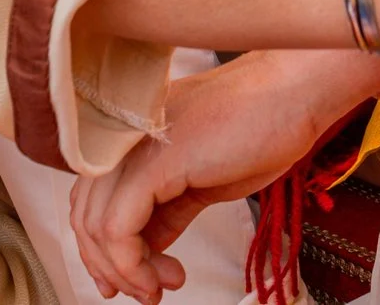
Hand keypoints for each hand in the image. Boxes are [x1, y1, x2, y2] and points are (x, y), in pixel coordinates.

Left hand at [71, 50, 357, 302]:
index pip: (91, 199)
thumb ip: (168, 209)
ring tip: (161, 287)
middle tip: (146, 292)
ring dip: (127, 273)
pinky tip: (167, 275)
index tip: (128, 281)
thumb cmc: (262, 124)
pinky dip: (134, 265)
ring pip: (97, 228)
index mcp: (133, 136)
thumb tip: (150, 247)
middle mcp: (124, 138)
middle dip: (111, 268)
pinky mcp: (153, 163)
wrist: (293, 94)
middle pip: (86, 217)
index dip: (101, 249)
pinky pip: (119, 229)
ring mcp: (134, 147)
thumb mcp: (203, 178)